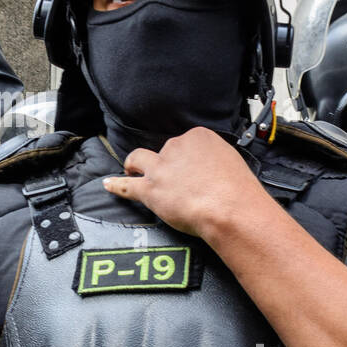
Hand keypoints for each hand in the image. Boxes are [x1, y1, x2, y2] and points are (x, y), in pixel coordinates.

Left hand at [102, 126, 264, 244]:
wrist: (230, 209)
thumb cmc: (238, 191)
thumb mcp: (233, 162)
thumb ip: (216, 161)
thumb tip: (213, 170)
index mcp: (199, 137)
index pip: (186, 142)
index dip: (186, 158)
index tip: (191, 168)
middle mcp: (177, 148)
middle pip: (165, 151)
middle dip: (168, 164)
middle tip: (177, 182)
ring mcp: (161, 168)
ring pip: (139, 159)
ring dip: (134, 165)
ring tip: (132, 169)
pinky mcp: (151, 189)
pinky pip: (127, 186)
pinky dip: (116, 185)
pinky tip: (109, 184)